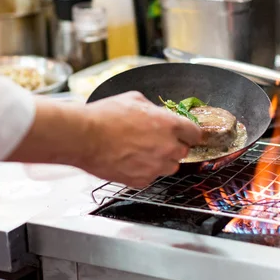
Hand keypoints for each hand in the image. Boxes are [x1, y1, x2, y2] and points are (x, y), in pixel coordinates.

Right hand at [81, 91, 201, 187]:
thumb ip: (153, 109)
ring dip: (161, 160)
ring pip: (170, 167)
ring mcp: (155, 166)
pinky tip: (129, 161)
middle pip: (184, 151)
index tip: (185, 134)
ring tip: (141, 151)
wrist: (84, 137)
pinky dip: (144, 171)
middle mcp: (167, 147)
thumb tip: (156, 113)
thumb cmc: (105, 116)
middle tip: (155, 140)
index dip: (189, 133)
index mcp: (169, 124)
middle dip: (173, 146)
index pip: (195, 133)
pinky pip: (150, 177)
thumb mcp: (134, 99)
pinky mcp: (141, 180)